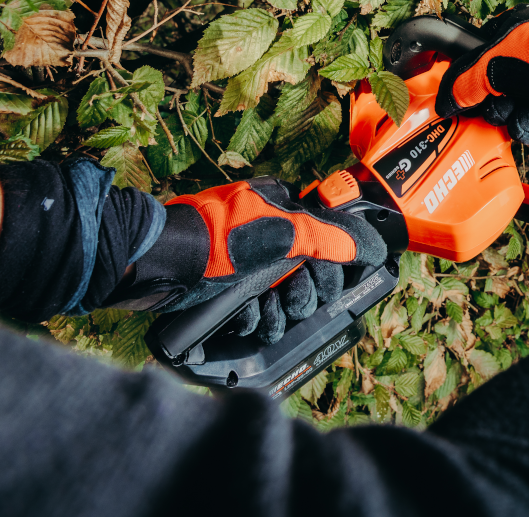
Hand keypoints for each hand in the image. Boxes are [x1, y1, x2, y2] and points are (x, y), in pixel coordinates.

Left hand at [108, 177, 385, 345]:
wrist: (162, 264)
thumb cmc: (221, 237)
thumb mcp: (283, 232)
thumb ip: (328, 238)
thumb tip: (367, 246)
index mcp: (283, 210)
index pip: (329, 239)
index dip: (334, 266)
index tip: (337, 283)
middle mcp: (269, 236)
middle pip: (310, 275)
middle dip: (303, 293)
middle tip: (293, 296)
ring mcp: (248, 264)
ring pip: (285, 298)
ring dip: (278, 311)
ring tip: (263, 309)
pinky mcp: (229, 290)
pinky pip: (258, 312)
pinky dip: (253, 318)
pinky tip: (244, 315)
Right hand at [436, 6, 528, 120]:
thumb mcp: (489, 66)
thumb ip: (463, 84)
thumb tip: (446, 100)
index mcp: (522, 27)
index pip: (489, 51)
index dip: (478, 77)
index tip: (472, 96)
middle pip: (507, 85)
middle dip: (502, 106)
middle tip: (501, 112)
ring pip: (528, 105)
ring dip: (522, 121)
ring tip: (527, 122)